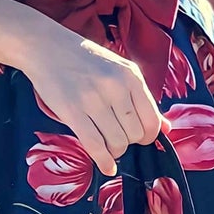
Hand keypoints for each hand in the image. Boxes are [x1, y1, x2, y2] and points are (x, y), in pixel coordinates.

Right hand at [19, 18, 164, 176]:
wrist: (47, 48)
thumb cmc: (86, 60)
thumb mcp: (120, 71)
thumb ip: (142, 99)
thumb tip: (166, 128)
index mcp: (131, 76)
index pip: (152, 120)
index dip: (148, 136)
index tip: (139, 137)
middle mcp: (115, 86)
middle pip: (134, 134)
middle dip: (128, 142)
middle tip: (117, 137)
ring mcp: (93, 99)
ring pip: (117, 143)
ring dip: (114, 151)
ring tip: (107, 144)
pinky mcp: (72, 111)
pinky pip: (95, 145)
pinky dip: (103, 161)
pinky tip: (106, 166)